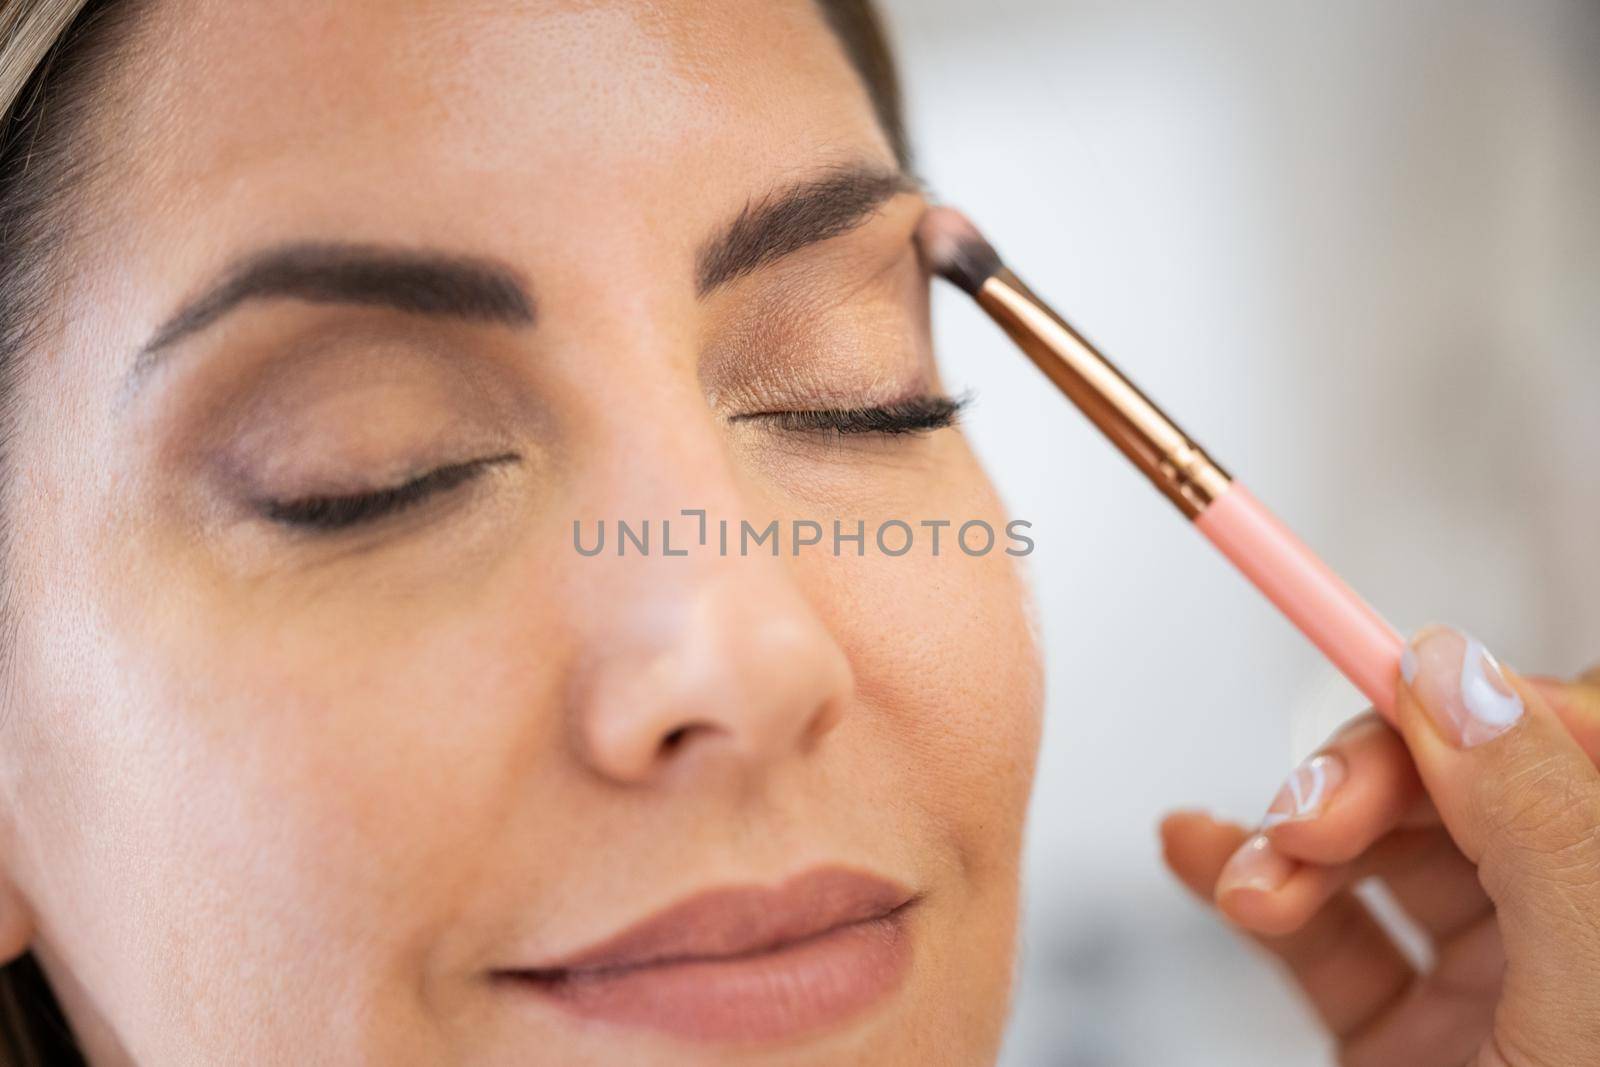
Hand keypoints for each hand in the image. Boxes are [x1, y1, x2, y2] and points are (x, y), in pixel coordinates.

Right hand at [1161, 626, 1599, 1065]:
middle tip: (1306, 815)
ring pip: (1374, 854)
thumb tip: (1453, 674)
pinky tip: (1196, 852)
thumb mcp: (1584, 996)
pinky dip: (1247, 889)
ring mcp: (1485, 987)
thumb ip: (1535, 825)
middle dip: (1356, 782)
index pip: (1570, 735)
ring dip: (1285, 844)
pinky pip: (1320, 936)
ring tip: (1247, 879)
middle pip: (1450, 784)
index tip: (1400, 680)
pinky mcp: (1401, 1038)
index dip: (1479, 699)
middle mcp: (1565, 929)